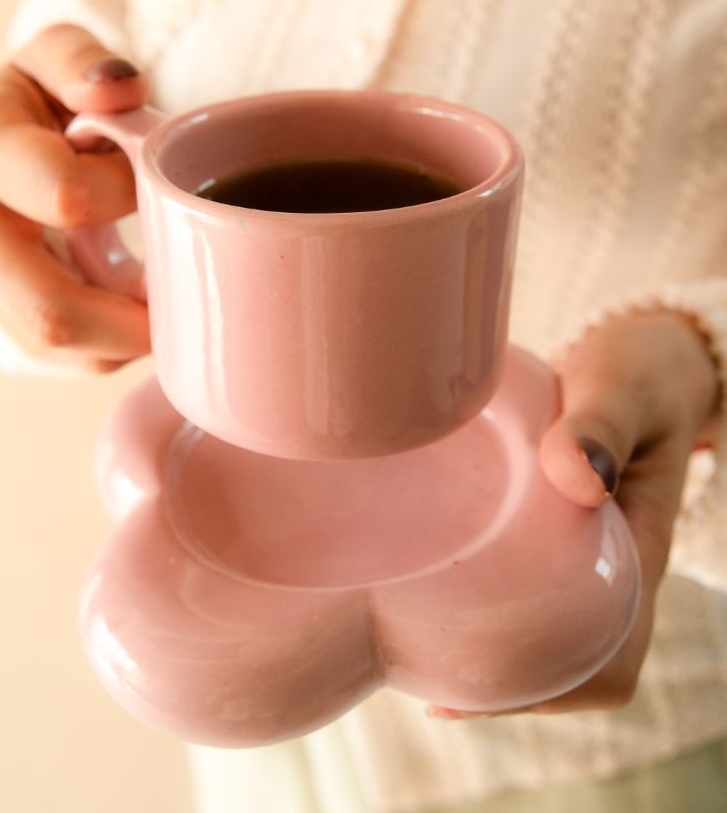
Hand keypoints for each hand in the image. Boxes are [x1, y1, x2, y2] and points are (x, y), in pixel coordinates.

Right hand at [0, 23, 151, 372]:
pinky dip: (116, 344)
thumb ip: (83, 60)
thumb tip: (121, 89)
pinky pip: (65, 361)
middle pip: (52, 311)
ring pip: (63, 349)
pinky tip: (140, 306)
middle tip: (193, 292)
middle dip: (136, 319)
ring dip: (131, 336)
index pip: (69, 196)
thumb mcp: (53, 57)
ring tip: (171, 294)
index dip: (133, 193)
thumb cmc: (33, 100)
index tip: (158, 178)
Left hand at [427, 308, 719, 718]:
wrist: (641, 355)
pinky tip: (421, 595)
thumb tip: (578, 479)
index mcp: (634, 560)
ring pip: (534, 625)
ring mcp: (570, 551)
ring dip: (483, 643)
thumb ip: (603, 424)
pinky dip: (476, 598)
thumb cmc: (639, 374)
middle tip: (420, 673)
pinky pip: (515, 578)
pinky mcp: (540, 525)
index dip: (549, 692)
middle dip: (499, 679)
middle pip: (561, 660)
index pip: (606, 663)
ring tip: (408, 647)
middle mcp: (602, 569)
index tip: (475, 693)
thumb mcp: (625, 390)